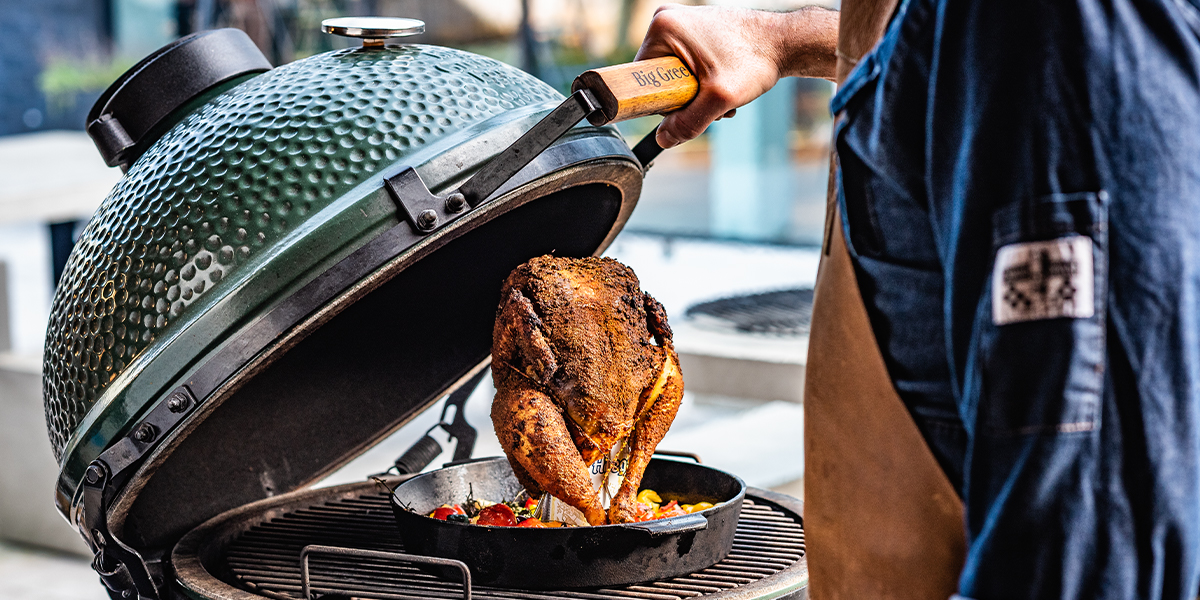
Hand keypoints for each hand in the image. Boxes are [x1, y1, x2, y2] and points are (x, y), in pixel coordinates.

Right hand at [635, 4, 837, 147]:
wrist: (785, 43)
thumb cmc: (755, 59)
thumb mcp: (719, 98)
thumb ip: (689, 122)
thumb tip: (664, 140)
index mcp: (662, 27)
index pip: (642, 78)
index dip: (663, 101)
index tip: (688, 105)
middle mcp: (667, 20)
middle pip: (659, 78)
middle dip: (684, 99)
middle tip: (711, 102)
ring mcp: (682, 23)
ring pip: (674, 75)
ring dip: (696, 94)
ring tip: (722, 94)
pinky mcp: (695, 31)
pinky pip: (686, 65)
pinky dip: (702, 82)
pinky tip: (723, 84)